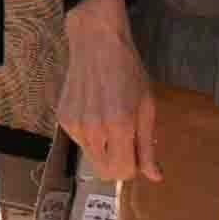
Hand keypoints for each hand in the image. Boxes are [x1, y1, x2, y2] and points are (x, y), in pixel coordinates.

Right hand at [58, 3, 157, 191]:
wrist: (97, 43)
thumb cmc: (128, 71)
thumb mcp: (147, 107)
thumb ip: (148, 145)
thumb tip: (155, 176)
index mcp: (119, 126)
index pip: (122, 172)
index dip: (133, 167)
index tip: (137, 152)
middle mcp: (94, 130)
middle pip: (104, 172)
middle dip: (118, 163)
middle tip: (126, 141)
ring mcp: (75, 126)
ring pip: (92, 158)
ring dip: (104, 149)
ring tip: (110, 122)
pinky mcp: (63, 120)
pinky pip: (81, 143)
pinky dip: (91, 136)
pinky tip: (95, 112)